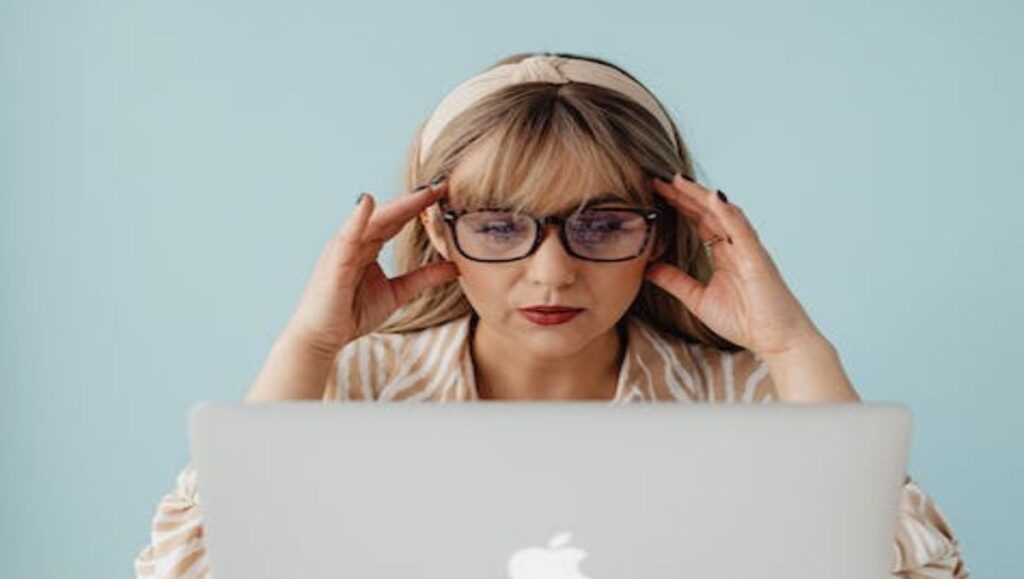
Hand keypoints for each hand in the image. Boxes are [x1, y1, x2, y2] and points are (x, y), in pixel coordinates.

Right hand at [280, 179, 458, 357]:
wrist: (322, 337)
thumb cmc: (351, 314)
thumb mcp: (397, 293)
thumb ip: (423, 278)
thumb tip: (456, 267)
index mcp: (368, 245)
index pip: (398, 220)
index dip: (421, 207)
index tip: (445, 193)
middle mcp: (355, 241)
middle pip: (389, 215)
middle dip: (415, 200)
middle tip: (441, 186)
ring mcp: (343, 248)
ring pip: (374, 220)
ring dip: (398, 205)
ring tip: (423, 193)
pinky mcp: (334, 261)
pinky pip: (346, 236)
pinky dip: (356, 218)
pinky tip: (367, 202)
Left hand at [644, 173, 822, 356]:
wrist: (776, 341)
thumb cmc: (745, 321)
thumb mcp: (698, 299)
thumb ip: (675, 281)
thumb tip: (647, 266)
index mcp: (724, 254)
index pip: (698, 222)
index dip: (679, 206)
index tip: (655, 192)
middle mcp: (736, 246)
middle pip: (707, 212)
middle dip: (684, 195)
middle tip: (658, 180)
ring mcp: (747, 249)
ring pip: (723, 213)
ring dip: (701, 196)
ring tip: (679, 181)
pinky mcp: (757, 257)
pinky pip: (741, 229)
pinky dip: (726, 212)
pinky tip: (711, 198)